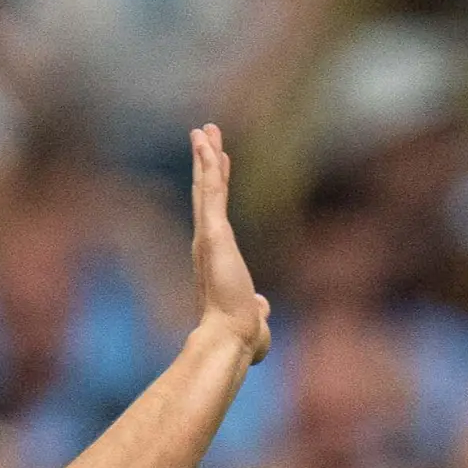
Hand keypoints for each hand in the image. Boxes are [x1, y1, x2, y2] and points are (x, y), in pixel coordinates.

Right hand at [189, 124, 270, 364]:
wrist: (230, 338)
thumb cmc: (241, 335)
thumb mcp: (255, 316)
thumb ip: (259, 308)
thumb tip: (263, 306)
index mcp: (215, 258)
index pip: (215, 213)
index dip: (216, 187)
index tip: (219, 163)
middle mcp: (206, 243)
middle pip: (205, 193)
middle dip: (206, 162)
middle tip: (204, 134)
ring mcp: (208, 236)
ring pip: (206, 186)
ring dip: (205, 155)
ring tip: (204, 129)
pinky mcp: (213, 233)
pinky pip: (210, 191)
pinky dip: (206, 166)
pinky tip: (205, 144)